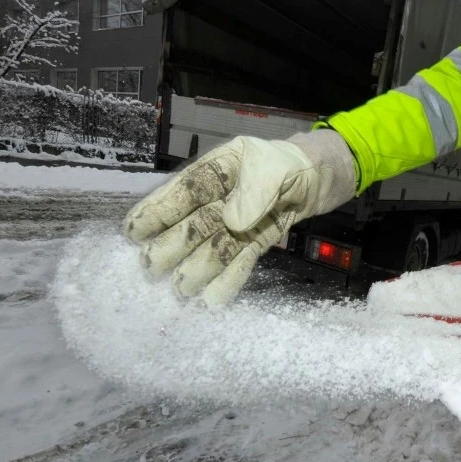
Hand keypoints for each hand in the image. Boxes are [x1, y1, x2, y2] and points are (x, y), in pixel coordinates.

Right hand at [123, 130, 355, 305]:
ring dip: (198, 269)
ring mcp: (241, 220)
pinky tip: (212, 298)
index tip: (133, 231)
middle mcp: (226, 196)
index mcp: (222, 168)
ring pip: (215, 245)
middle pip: (195, 223)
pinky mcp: (258, 239)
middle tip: (148, 268)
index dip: (159, 209)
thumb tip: (232, 221)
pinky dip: (228, 278)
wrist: (327, 175)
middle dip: (172, 246)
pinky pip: (240, 259)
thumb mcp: (277, 166)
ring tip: (180, 291)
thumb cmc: (298, 163)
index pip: (185, 189)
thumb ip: (255, 191)